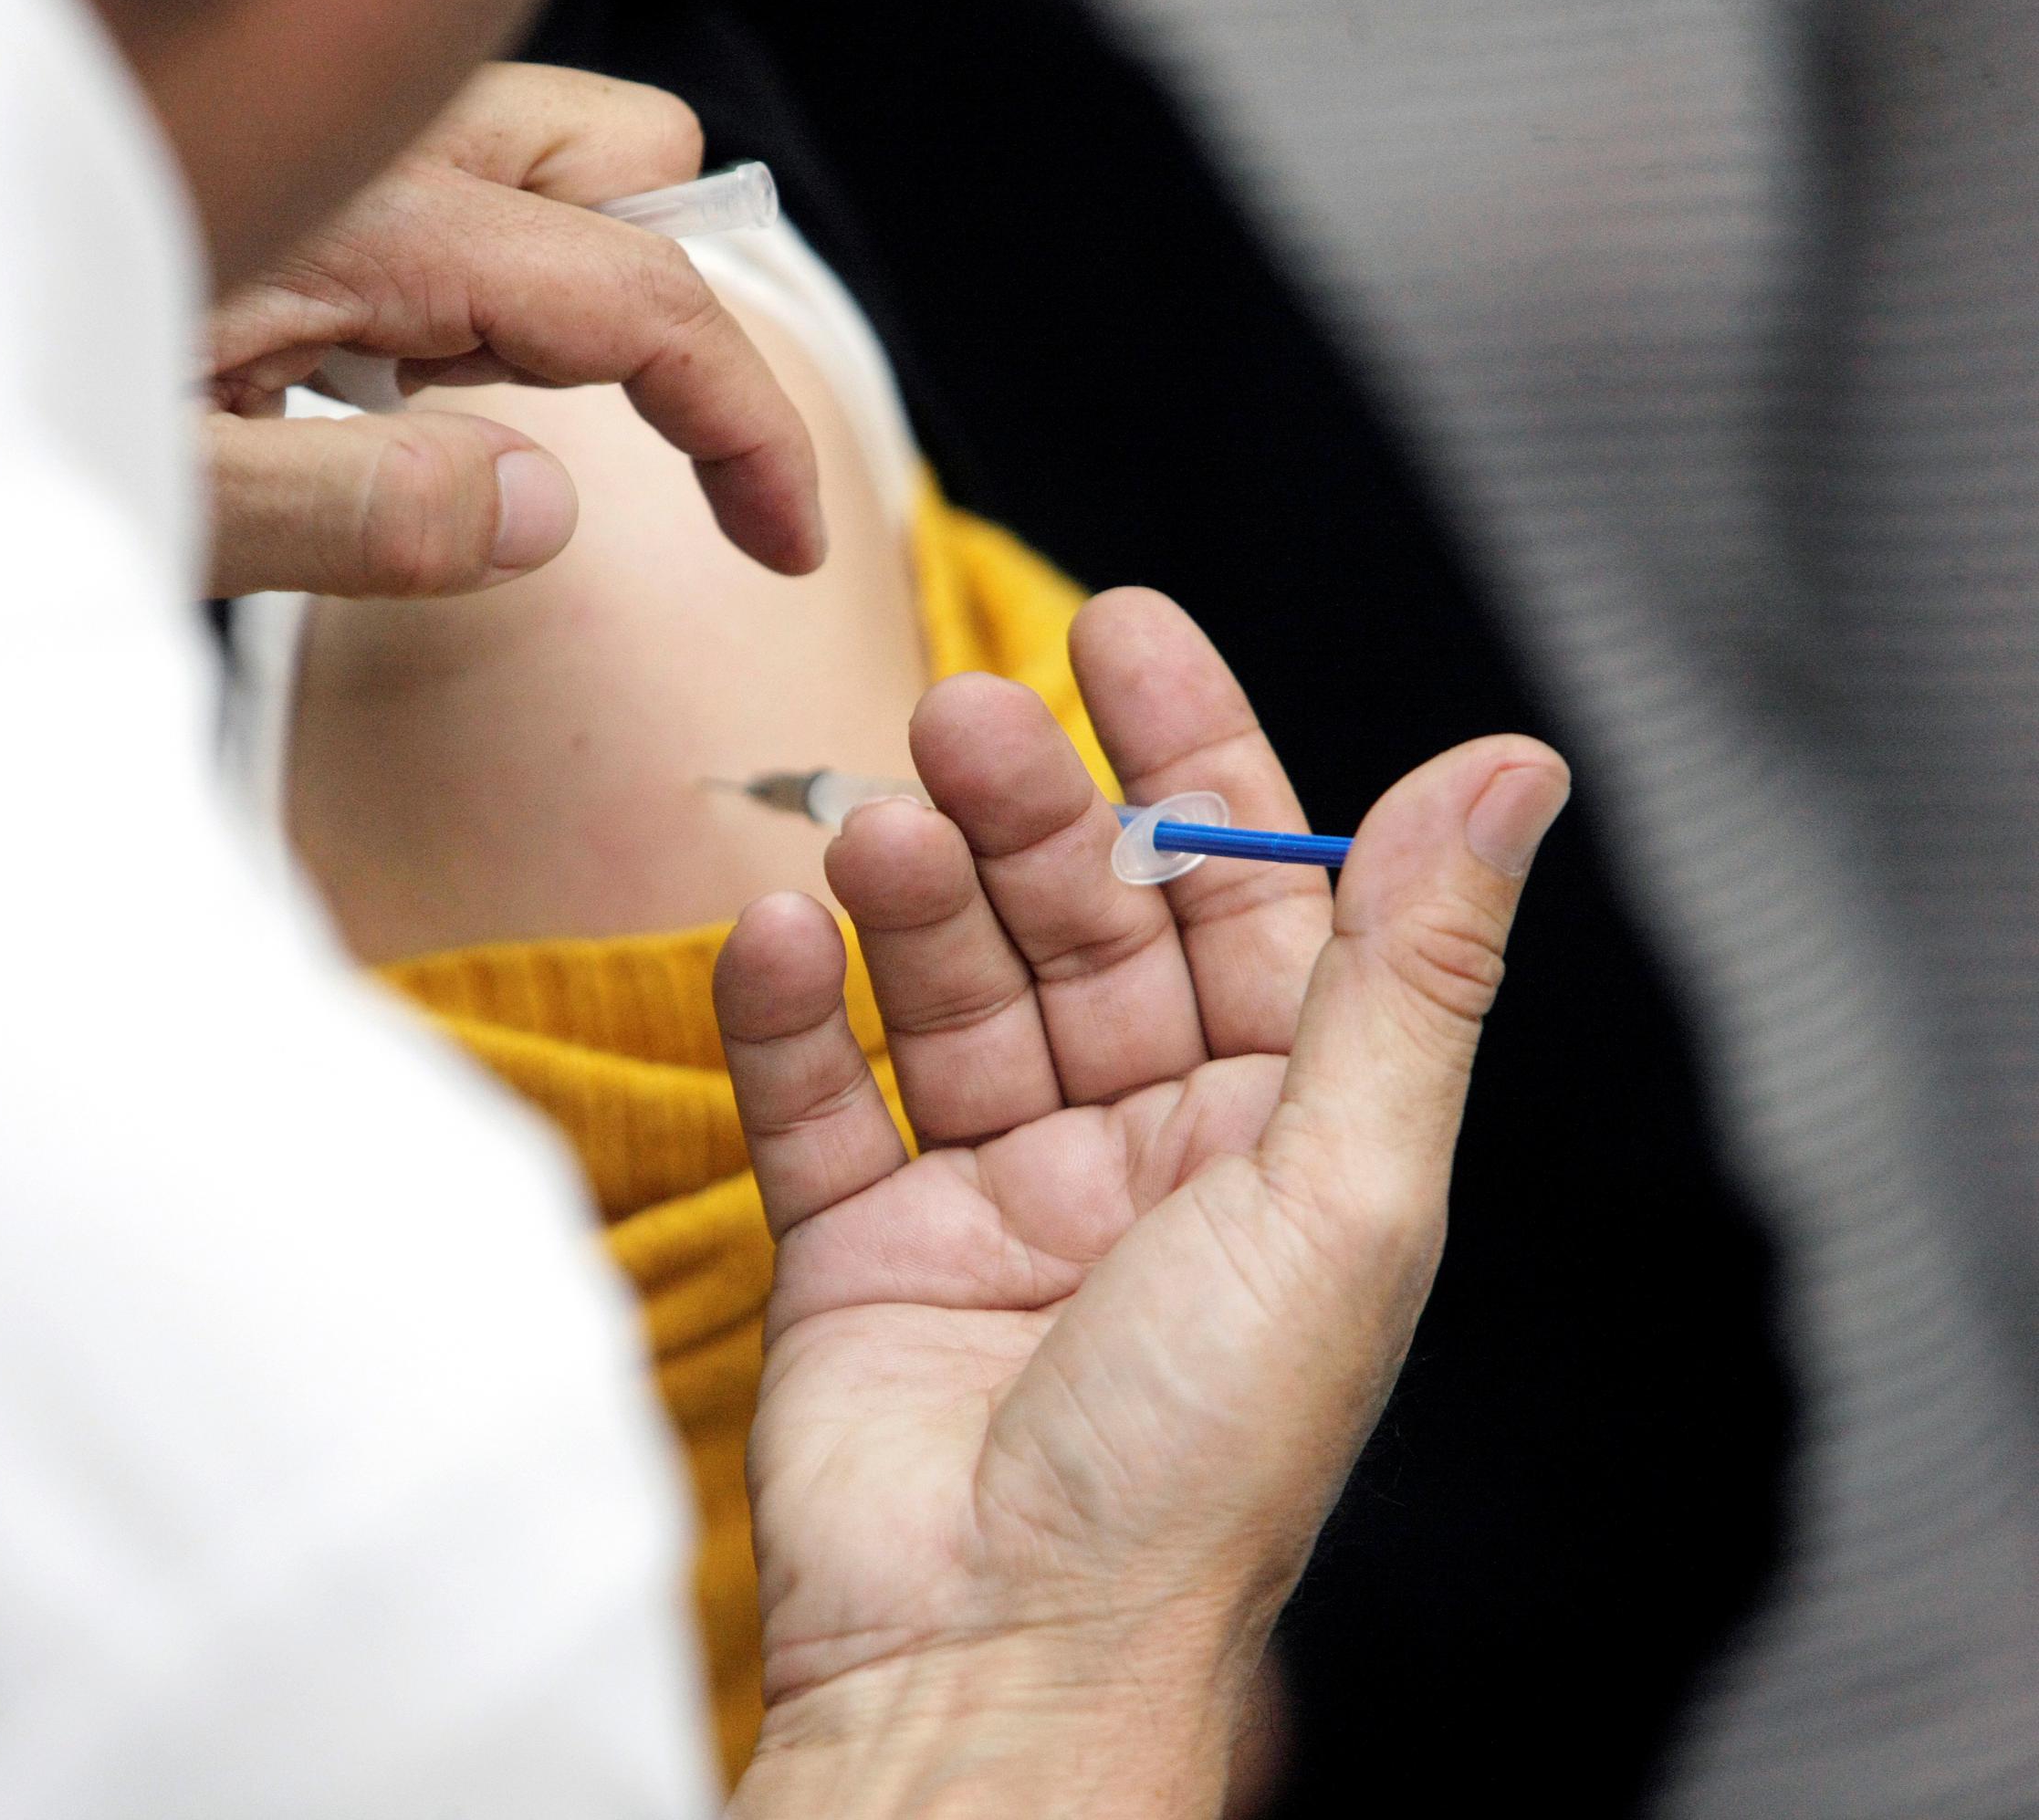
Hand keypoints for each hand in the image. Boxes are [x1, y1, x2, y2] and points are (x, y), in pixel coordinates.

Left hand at [204, 64, 822, 597]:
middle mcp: (377, 146)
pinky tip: (350, 358)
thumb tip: (544, 512)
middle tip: (582, 445)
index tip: (787, 539)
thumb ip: (357, 513)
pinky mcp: (296, 161)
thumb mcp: (173, 500)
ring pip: (548, 156)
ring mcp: (343, 141)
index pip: (644, 297)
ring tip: (421, 397)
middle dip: (663, 308)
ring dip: (557, 283)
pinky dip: (465, 269)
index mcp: (367, 226)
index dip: (750, 427)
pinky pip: (452, 182)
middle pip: (634, 156)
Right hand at [712, 589, 1568, 1816]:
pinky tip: (772, 933)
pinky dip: (786, 1014)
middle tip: (962, 719)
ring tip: (870, 830)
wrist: (999, 1659)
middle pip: (1079, 928)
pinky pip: (816, 1098)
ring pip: (945, 993)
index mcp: (1282, 1145)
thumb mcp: (1343, 1192)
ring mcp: (991, 1200)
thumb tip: (1515, 767)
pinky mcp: (855, 1250)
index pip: (1244, 901)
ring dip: (908, 900)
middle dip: (1028, 814)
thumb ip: (1411, 971)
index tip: (1121, 627)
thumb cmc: (1200, 1453)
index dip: (1193, 758)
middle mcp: (1141, 1161)